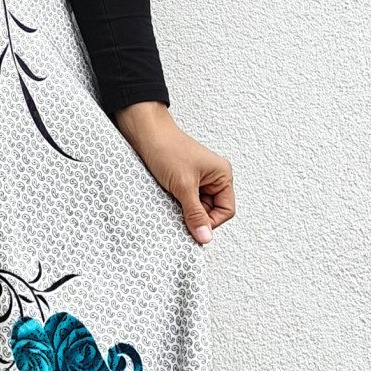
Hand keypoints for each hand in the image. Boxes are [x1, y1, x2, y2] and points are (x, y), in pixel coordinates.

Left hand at [113, 100, 234, 245]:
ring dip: (184, 210)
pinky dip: (176, 205)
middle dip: (196, 215)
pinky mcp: (181, 181)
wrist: (144, 133)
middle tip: (180, 214)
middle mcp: (212, 178)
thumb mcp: (183, 186)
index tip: (195, 228)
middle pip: (211, 211)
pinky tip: (166, 199)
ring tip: (172, 201)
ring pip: (195, 208)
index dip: (211, 222)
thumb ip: (195, 214)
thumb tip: (205, 236)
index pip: (226, 210)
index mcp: (222, 175)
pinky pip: (184, 202)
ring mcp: (197, 180)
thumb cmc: (166, 148)